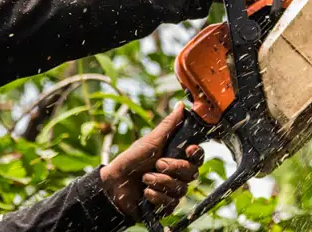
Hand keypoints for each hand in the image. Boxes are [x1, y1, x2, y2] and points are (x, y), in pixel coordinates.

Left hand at [100, 103, 204, 220]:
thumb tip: (182, 105)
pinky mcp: (166, 205)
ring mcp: (173, 190)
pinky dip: (156, 196)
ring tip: (145, 178)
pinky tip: (145, 192)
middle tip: (157, 164)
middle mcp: (178, 174)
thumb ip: (169, 125)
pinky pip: (171, 203)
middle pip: (192, 173)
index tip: (188, 150)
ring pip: (181, 188)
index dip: (196, 154)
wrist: (113, 184)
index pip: (198, 157)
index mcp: (178, 157)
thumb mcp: (151, 141)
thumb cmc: (132, 160)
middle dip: (173, 168)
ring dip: (160, 182)